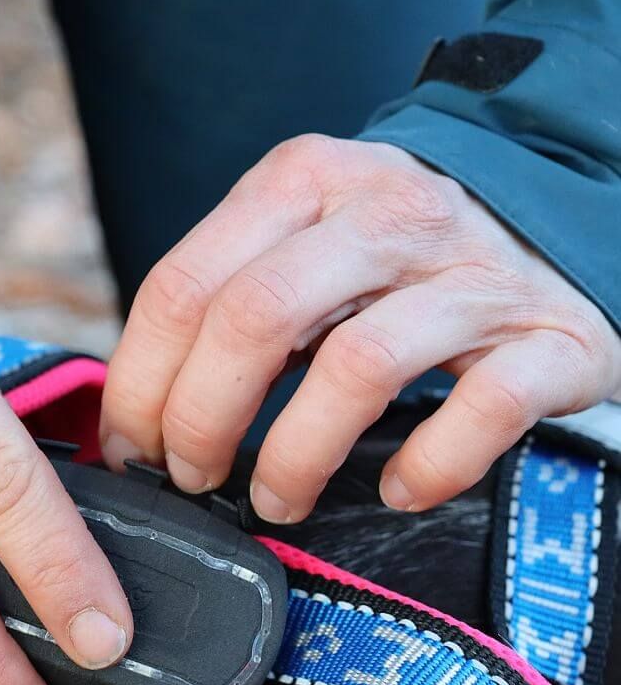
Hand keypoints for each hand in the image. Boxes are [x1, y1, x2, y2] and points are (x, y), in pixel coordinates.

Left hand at [101, 135, 620, 520]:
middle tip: (193, 477)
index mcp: (303, 184)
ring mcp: (472, 274)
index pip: (183, 286)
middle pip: (253, 319)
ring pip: (356, 368)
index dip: (139, 383)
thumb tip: (140, 409)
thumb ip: (225, 298)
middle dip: (200, 419)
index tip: (131, 447)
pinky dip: (427, 466)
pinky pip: (480, 411)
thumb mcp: (299, 241)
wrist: (555, 219)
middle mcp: (385, 214)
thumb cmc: (392, 257)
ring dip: (294, 456)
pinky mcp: (550, 337)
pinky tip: (397, 488)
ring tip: (276, 501)